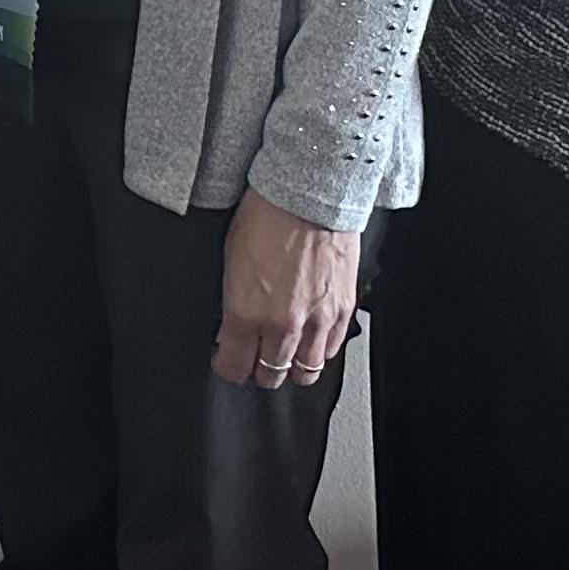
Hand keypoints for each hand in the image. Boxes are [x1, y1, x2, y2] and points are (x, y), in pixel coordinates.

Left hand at [209, 188, 358, 388]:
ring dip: (292, 367)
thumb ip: (233, 303)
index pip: (233, 366)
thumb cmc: (265, 217)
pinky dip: (319, 351)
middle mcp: (281, 324)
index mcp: (245, 312)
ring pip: (305, 372)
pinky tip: (310, 340)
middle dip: (258, 371)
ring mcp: (316, 320)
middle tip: (254, 359)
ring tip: (284, 356)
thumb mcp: (230, 261)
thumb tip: (231, 326)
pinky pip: (330, 350)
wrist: (307, 194)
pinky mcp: (342, 311)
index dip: (227, 367)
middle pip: (269, 375)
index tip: (226, 361)